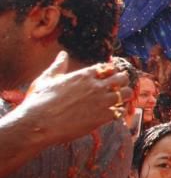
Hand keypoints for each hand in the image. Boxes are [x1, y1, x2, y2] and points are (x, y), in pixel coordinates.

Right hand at [18, 52, 133, 144]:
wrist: (38, 123)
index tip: (109, 77)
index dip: (111, 72)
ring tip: (117, 100)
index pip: (109, 67)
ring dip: (124, 96)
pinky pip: (121, 111)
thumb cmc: (40, 100)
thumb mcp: (48, 78)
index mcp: (85, 74)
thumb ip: (59, 65)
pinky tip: (112, 113)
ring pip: (126, 93)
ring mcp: (102, 101)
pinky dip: (119, 111)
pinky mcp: (103, 116)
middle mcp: (97, 85)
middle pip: (122, 77)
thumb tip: (63, 54)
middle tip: (117, 87)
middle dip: (121, 81)